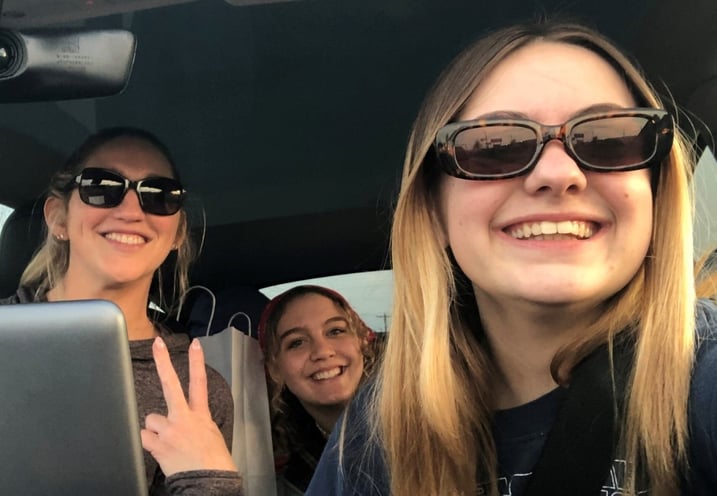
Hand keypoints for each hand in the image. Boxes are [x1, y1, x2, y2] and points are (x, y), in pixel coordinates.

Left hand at [141, 337, 237, 475]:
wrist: (210, 481)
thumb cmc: (213, 462)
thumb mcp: (210, 434)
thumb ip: (194, 423)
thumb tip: (177, 422)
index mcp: (201, 416)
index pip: (199, 383)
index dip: (196, 362)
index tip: (195, 344)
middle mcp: (185, 418)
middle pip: (171, 384)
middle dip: (164, 362)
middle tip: (157, 344)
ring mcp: (171, 430)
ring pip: (151, 419)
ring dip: (154, 430)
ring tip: (167, 443)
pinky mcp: (160, 444)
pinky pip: (144, 437)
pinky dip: (148, 442)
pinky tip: (159, 450)